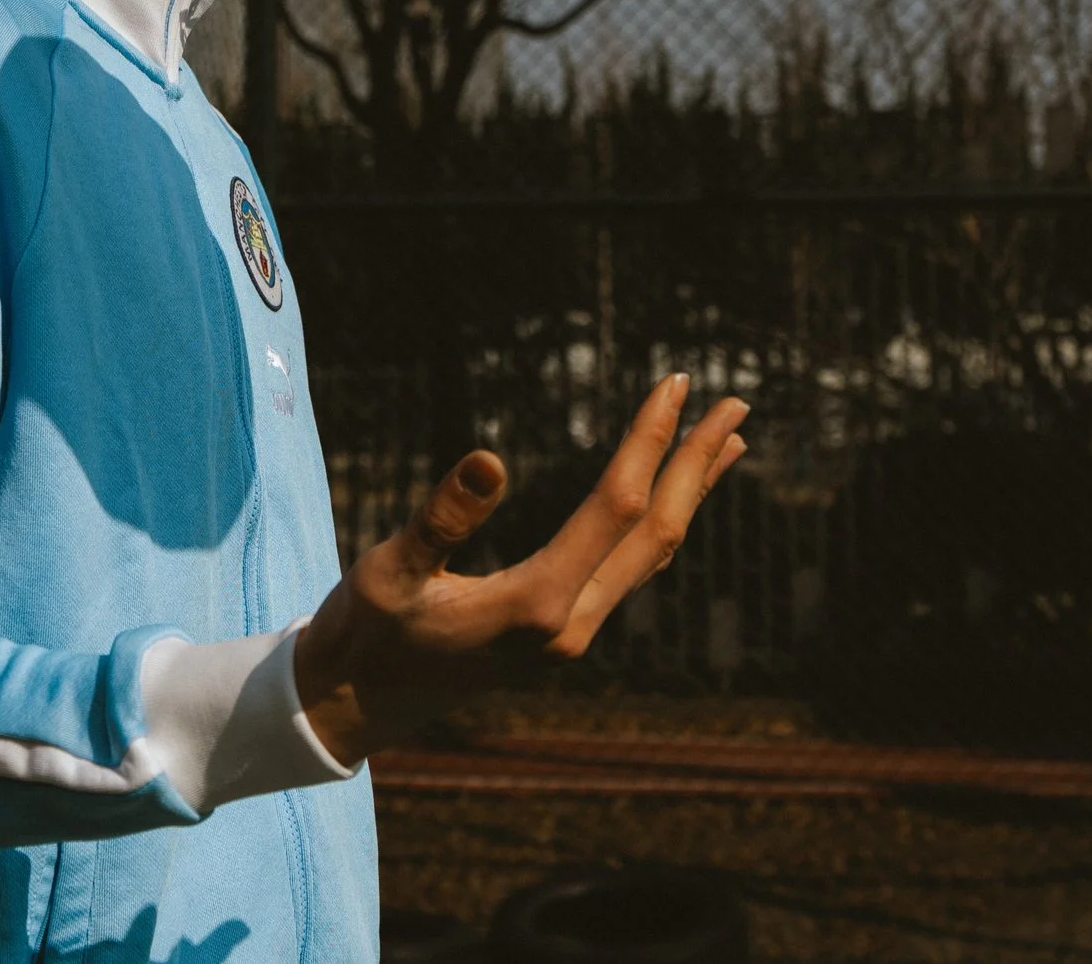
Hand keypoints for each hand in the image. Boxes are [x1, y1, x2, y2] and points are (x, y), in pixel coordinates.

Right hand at [293, 374, 747, 765]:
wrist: (354, 709)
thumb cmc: (363, 634)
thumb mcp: (388, 571)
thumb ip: (441, 520)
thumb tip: (491, 457)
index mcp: (537, 606)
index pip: (616, 507)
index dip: (649, 441)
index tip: (673, 384)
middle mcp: (570, 626)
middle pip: (657, 533)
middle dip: (697, 465)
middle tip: (737, 404)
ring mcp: (571, 636)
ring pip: (651, 555)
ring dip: (690, 494)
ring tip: (728, 443)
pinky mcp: (560, 635)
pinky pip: (629, 570)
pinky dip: (659, 524)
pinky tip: (666, 502)